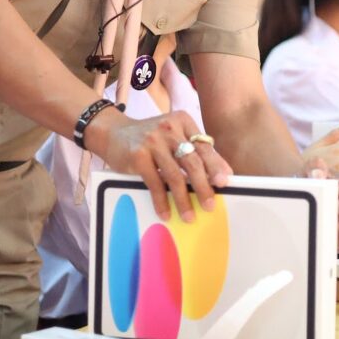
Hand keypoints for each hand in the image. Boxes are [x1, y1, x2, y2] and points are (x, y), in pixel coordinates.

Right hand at [99, 111, 231, 222]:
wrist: (112, 133)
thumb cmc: (149, 139)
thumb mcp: (173, 136)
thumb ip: (194, 150)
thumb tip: (223, 174)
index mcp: (183, 121)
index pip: (204, 147)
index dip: (216, 166)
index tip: (225, 183)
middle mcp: (169, 128)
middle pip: (192, 161)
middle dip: (203, 186)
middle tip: (211, 204)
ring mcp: (152, 141)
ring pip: (175, 175)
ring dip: (183, 200)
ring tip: (189, 216)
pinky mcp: (137, 155)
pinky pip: (154, 183)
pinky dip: (161, 201)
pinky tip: (166, 213)